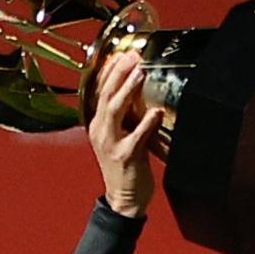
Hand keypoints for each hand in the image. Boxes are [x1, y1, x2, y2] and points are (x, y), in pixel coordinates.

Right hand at [90, 48, 159, 219]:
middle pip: (105, 95)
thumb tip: (139, 93)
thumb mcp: (120, 137)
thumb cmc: (124, 168)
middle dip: (119, 73)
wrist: (123, 199)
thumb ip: (126, 117)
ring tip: (141, 74)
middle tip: (133, 56)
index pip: (100, 91)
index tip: (124, 54)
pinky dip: (146, 123)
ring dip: (128, 90)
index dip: (111, 71)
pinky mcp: (125, 156)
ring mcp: (110, 143)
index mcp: (98, 124)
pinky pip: (136, 136)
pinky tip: (156, 112)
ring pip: (115, 110)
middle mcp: (100, 131)